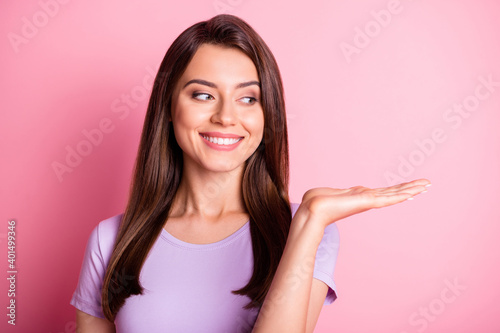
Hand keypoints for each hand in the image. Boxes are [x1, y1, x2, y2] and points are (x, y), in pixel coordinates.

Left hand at [298, 178, 430, 228]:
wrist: (312, 210)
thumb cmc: (314, 202)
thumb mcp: (325, 194)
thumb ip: (326, 194)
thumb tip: (318, 195)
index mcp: (359, 196)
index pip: (382, 192)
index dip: (396, 189)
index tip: (408, 187)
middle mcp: (367, 199)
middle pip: (393, 192)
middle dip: (410, 188)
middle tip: (427, 184)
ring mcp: (368, 201)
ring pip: (394, 194)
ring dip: (411, 190)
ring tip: (426, 186)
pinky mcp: (367, 202)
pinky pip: (388, 198)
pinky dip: (401, 195)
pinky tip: (413, 193)